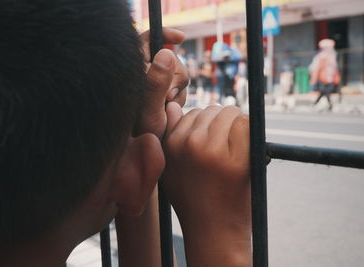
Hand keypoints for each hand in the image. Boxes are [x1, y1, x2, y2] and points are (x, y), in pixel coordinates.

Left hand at [135, 28, 188, 138]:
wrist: (145, 149)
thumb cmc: (139, 134)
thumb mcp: (147, 109)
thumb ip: (156, 82)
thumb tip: (166, 52)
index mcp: (133, 70)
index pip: (146, 40)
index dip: (163, 33)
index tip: (180, 38)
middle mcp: (143, 74)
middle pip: (168, 58)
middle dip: (175, 76)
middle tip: (167, 97)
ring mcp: (152, 83)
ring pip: (176, 74)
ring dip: (177, 91)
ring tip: (165, 109)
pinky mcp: (161, 92)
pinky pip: (178, 87)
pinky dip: (178, 97)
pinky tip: (169, 110)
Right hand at [163, 103, 251, 265]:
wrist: (213, 230)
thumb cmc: (192, 198)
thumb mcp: (170, 167)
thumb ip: (170, 135)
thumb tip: (172, 105)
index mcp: (172, 145)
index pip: (193, 113)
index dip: (206, 125)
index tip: (213, 140)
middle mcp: (190, 144)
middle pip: (212, 110)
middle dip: (221, 122)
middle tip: (226, 144)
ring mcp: (213, 150)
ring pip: (230, 113)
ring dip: (237, 125)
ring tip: (236, 147)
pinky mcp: (237, 159)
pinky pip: (246, 124)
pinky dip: (250, 132)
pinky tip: (246, 149)